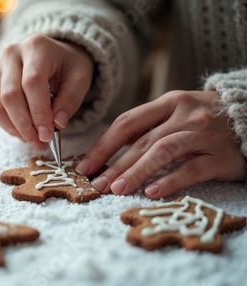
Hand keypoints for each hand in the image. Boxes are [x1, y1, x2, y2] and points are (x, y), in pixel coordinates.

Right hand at [0, 34, 93, 149]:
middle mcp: (11, 54)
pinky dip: (3, 124)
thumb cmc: (68, 66)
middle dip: (24, 125)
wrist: (54, 54)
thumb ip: (70, 101)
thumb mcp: (80, 79)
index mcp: (36, 47)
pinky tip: (21, 130)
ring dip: (13, 128)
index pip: (32, 83)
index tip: (47, 134)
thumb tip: (56, 125)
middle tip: (39, 143)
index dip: (38, 112)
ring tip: (31, 140)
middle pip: (9, 95)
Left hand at [76, 90, 245, 198]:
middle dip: (115, 165)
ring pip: (163, 152)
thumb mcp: (177, 111)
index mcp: (168, 103)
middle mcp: (184, 116)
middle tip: (97, 185)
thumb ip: (148, 126)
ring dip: (137, 172)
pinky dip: (170, 180)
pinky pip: (192, 168)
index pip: (127, 123)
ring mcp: (203, 135)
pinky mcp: (220, 156)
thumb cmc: (206, 118)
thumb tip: (108, 149)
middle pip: (142, 141)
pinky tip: (153, 192)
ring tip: (118, 190)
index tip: (86, 165)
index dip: (104, 145)